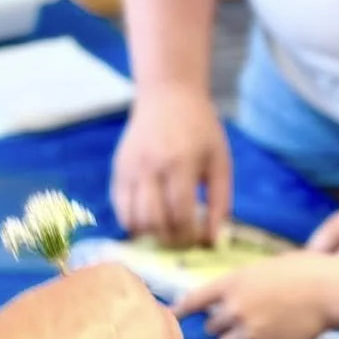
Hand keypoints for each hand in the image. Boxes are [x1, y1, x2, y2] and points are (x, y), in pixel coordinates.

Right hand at [112, 85, 231, 245]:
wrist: (167, 95)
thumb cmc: (200, 129)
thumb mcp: (220, 161)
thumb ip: (220, 202)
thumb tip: (214, 241)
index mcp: (181, 162)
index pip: (181, 213)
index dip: (190, 236)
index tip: (199, 242)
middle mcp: (151, 167)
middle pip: (154, 221)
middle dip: (170, 241)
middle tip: (183, 243)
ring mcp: (131, 169)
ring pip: (133, 219)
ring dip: (150, 236)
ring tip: (167, 235)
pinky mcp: (118, 170)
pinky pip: (121, 208)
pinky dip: (134, 224)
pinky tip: (151, 223)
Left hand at [177, 253, 338, 338]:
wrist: (329, 290)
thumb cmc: (297, 272)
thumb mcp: (258, 269)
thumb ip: (234, 287)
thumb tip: (214, 307)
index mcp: (231, 284)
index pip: (194, 301)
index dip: (179, 311)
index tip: (170, 318)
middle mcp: (235, 310)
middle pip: (211, 328)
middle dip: (222, 324)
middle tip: (243, 317)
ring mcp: (251, 333)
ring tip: (258, 329)